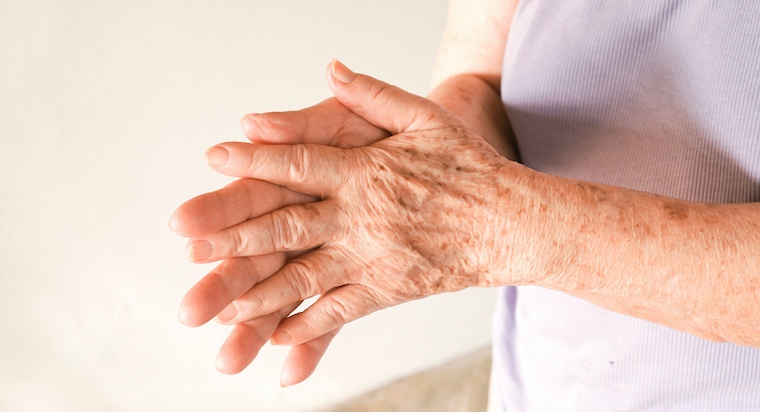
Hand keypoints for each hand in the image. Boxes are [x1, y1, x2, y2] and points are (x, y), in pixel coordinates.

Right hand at [170, 94, 388, 383]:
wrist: (445, 169)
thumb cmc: (390, 136)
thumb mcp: (354, 120)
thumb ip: (306, 123)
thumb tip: (253, 124)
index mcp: (301, 178)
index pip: (255, 195)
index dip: (221, 210)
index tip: (183, 227)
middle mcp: (307, 217)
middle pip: (260, 252)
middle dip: (225, 282)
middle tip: (190, 312)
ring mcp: (329, 250)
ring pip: (287, 290)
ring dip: (259, 323)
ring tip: (229, 358)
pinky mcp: (359, 278)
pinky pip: (333, 313)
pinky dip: (312, 340)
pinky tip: (288, 366)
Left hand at [186, 60, 516, 346]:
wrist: (507, 220)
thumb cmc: (467, 167)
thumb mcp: (423, 117)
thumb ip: (372, 94)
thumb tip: (331, 69)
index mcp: (363, 170)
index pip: (297, 161)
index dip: (253, 158)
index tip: (215, 157)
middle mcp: (359, 215)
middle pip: (286, 223)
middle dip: (235, 234)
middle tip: (193, 244)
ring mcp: (370, 256)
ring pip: (303, 275)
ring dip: (258, 291)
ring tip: (222, 304)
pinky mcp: (385, 288)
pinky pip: (338, 311)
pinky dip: (306, 325)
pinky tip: (276, 335)